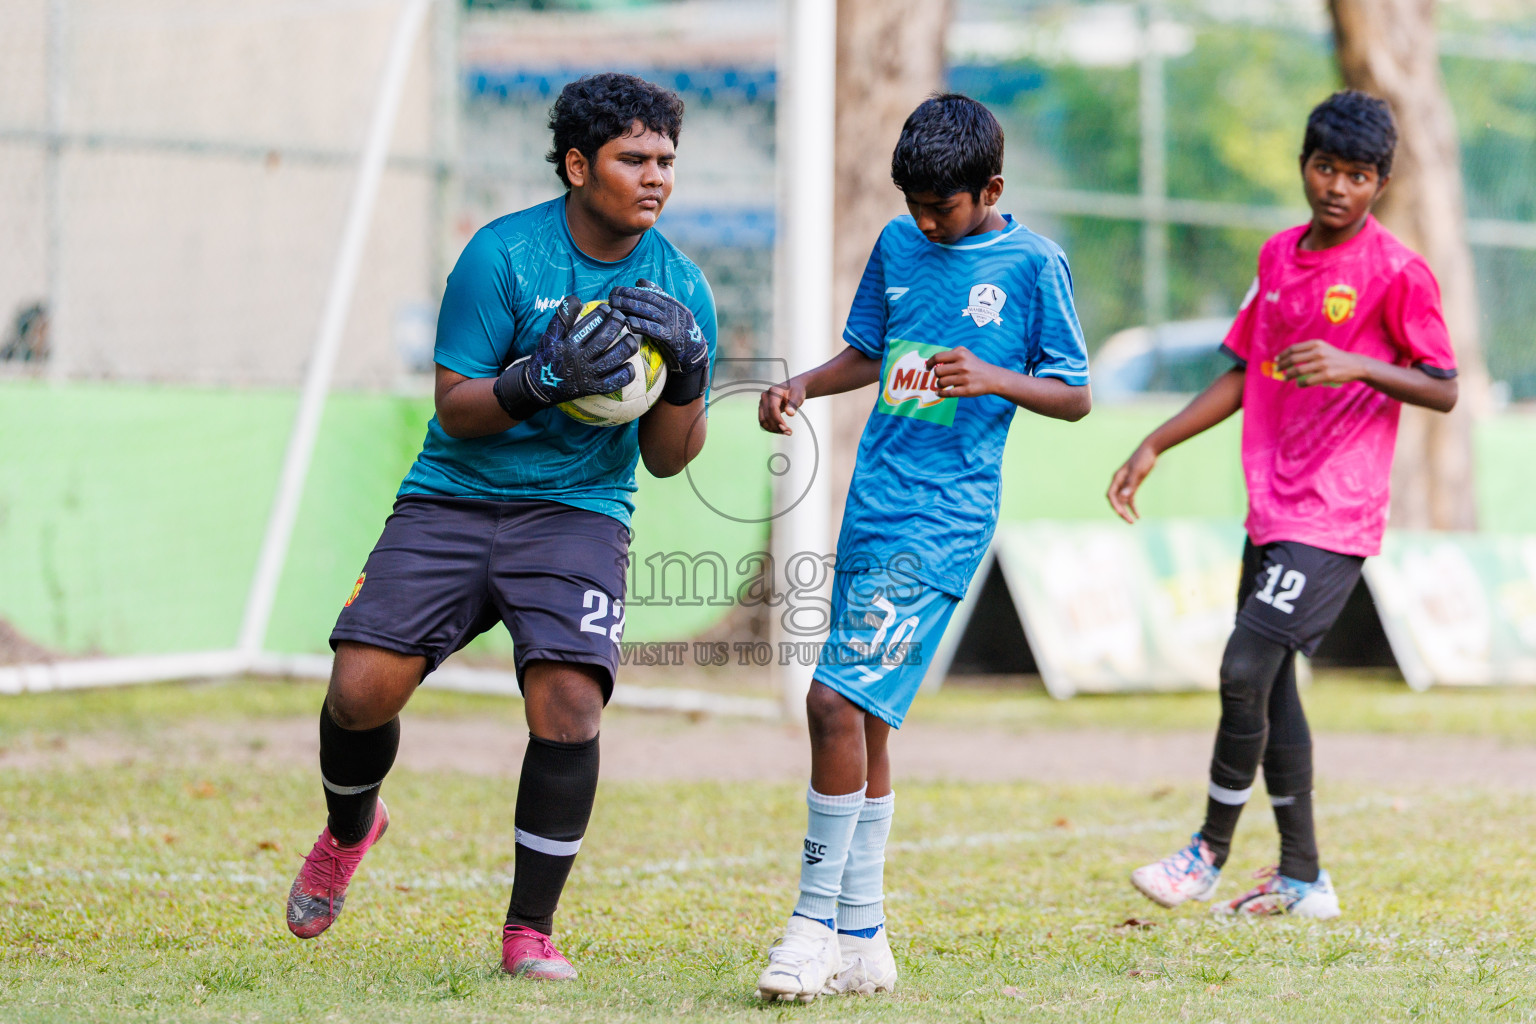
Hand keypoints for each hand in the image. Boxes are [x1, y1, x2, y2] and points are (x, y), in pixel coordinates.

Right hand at [492, 296, 637, 420]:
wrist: (539, 388)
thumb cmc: (546, 357)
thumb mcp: (549, 336)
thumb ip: (562, 317)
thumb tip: (575, 298)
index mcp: (568, 345)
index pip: (589, 325)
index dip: (602, 313)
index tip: (608, 308)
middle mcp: (578, 360)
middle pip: (604, 340)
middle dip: (617, 325)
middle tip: (622, 317)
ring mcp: (587, 376)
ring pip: (613, 359)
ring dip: (626, 347)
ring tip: (631, 338)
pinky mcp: (593, 389)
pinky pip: (614, 382)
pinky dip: (625, 374)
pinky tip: (630, 365)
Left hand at [608, 278, 707, 403]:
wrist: (696, 352)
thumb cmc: (679, 330)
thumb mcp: (670, 310)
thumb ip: (656, 295)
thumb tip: (639, 281)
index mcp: (670, 303)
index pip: (648, 293)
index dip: (631, 290)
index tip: (615, 290)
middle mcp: (671, 311)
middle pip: (646, 300)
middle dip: (627, 296)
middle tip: (611, 296)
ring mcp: (671, 323)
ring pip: (648, 312)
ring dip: (630, 307)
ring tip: (614, 306)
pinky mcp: (671, 338)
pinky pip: (654, 330)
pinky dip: (641, 325)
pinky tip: (629, 323)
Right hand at [759, 377, 806, 434]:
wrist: (791, 389)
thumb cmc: (795, 391)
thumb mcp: (798, 396)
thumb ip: (794, 404)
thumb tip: (790, 413)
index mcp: (774, 391)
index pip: (772, 408)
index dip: (778, 420)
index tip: (786, 428)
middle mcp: (765, 396)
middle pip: (767, 416)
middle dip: (777, 427)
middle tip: (789, 432)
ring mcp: (762, 403)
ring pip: (763, 420)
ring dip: (773, 429)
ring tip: (786, 432)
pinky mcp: (762, 409)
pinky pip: (763, 422)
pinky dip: (771, 428)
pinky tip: (780, 431)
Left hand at [926, 347, 998, 396]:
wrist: (992, 378)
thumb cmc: (974, 365)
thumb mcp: (964, 353)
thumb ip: (949, 355)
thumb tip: (932, 362)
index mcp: (960, 354)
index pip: (938, 358)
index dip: (929, 363)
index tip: (927, 367)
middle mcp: (962, 365)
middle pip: (937, 372)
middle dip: (937, 375)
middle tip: (941, 376)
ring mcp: (965, 378)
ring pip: (941, 383)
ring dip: (939, 384)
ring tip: (944, 384)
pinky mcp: (966, 390)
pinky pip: (947, 393)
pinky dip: (940, 393)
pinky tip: (939, 393)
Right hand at [1106, 442, 1156, 523]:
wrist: (1150, 450)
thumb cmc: (1143, 459)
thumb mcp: (1138, 472)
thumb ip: (1130, 485)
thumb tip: (1123, 498)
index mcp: (1117, 478)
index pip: (1111, 495)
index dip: (1114, 505)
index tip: (1121, 514)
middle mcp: (1119, 482)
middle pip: (1116, 500)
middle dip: (1121, 512)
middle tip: (1129, 522)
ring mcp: (1126, 484)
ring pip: (1123, 502)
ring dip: (1126, 512)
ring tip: (1132, 522)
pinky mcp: (1133, 485)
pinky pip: (1131, 499)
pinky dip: (1133, 507)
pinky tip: (1138, 516)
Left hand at [1275, 340, 1362, 387]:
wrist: (1355, 365)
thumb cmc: (1335, 357)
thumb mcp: (1323, 348)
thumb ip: (1308, 351)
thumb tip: (1288, 357)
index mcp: (1316, 344)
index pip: (1293, 348)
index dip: (1283, 354)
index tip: (1276, 359)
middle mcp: (1318, 352)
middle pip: (1293, 359)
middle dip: (1282, 365)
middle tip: (1277, 370)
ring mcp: (1323, 364)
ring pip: (1298, 370)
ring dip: (1288, 375)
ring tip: (1285, 378)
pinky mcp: (1327, 375)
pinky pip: (1307, 380)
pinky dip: (1300, 383)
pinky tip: (1298, 384)